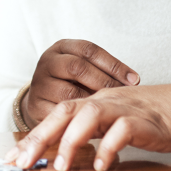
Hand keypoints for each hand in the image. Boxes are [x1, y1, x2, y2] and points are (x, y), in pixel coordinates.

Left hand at [6, 71, 170, 170]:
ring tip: (59, 166)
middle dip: (39, 137)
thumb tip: (74, 157)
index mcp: (99, 102)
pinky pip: (123, 130)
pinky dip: (109, 147)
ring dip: (70, 140)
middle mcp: (108, 101)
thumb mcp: (123, 125)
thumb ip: (100, 135)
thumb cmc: (162, 119)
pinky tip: (102, 165)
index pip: (59, 115)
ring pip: (89, 115)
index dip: (35, 136)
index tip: (14, 159)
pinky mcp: (148, 120)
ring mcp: (127, 108)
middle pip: (64, 112)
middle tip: (21, 163)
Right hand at [21, 39, 139, 128]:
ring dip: (93, 101)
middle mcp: (47, 62)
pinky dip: (80, 117)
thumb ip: (103, 70)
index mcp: (61, 48)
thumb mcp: (84, 68)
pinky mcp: (36, 106)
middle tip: (123, 95)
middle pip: (77, 67)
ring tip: (111, 109)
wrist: (42, 99)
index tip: (134, 79)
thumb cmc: (71, 82)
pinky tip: (96, 122)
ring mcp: (40, 84)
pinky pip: (61, 112)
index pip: (89, 50)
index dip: (113, 64)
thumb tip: (134, 80)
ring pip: (69, 91)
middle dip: (104, 81)